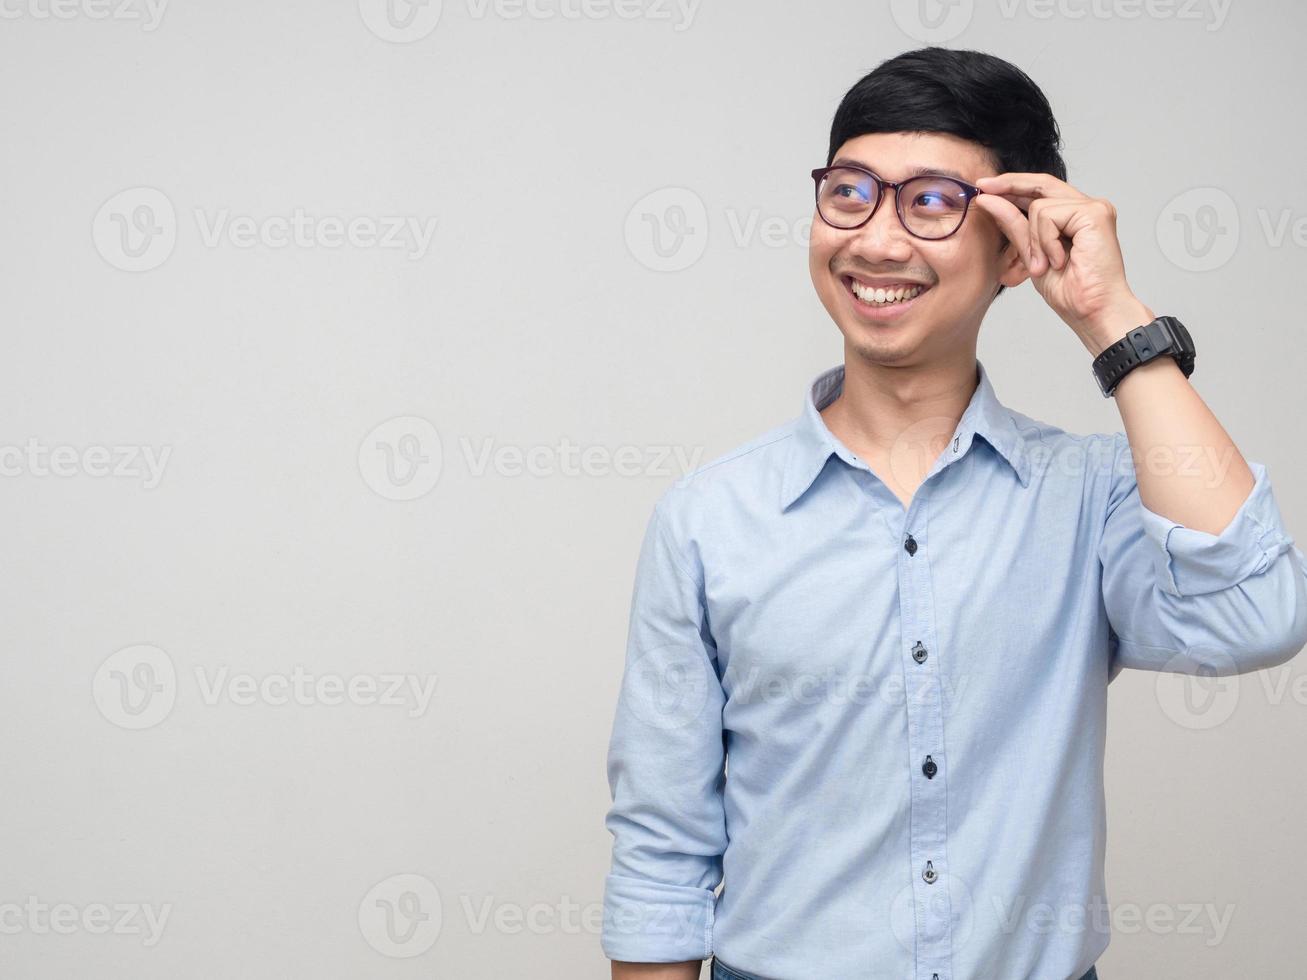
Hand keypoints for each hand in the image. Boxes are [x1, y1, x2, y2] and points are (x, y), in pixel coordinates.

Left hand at [972, 173, 1153, 354]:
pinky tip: (1059, 261)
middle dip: (1010, 184)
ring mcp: (1093, 208)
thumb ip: (1015, 226)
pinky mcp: (1094, 213)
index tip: (984, 187)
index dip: (1012, 186)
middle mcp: (1087, 207)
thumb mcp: (1031, 254)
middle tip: (983, 188)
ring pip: (1040, 206)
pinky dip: (1046, 242)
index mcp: (1074, 217)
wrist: (1092, 311)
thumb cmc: (1070, 292)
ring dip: (1035, 240)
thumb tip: (989, 200)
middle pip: (1042, 183)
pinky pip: (1050, 216)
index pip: (1041, 191)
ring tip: (1047, 265)